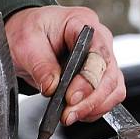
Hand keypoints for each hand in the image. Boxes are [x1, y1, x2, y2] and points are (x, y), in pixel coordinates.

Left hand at [4, 6, 125, 124]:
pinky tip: (76, 112)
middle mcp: (99, 40)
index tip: (71, 97)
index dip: (88, 78)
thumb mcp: (26, 44)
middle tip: (68, 113)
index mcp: (82, 23)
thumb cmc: (28, 31)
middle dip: (91, 99)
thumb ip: (41, 65)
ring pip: (113, 88)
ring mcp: (101, 59)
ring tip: (70, 116)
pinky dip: (94, 109)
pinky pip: (108, 97)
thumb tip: (52, 87)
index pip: (98, 53)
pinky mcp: (99, 76)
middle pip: (110, 74)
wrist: (25, 38)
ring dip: (95, 107)